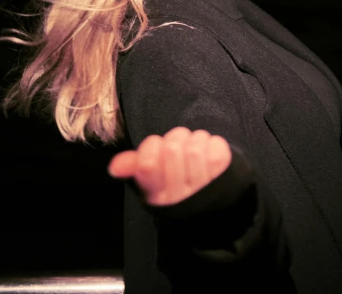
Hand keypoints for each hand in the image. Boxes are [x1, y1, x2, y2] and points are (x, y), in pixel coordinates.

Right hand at [108, 126, 231, 205]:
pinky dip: (212, 143)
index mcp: (156, 195)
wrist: (214, 202)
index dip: (152, 147)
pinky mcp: (226, 178)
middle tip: (179, 147)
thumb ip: (132, 167)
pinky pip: (215, 146)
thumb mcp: (151, 180)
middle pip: (173, 148)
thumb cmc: (176, 182)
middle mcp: (179, 196)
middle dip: (175, 139)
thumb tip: (114, 167)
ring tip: (195, 150)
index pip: (148, 163)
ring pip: (195, 145)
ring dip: (195, 140)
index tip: (157, 150)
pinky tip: (210, 155)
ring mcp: (204, 189)